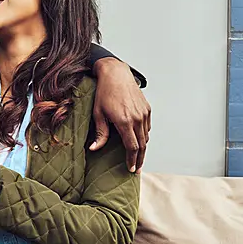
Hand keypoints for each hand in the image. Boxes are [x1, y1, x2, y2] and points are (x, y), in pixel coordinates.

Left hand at [90, 58, 150, 172]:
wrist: (116, 74)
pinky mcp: (147, 108)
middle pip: (142, 145)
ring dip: (143, 148)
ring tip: (138, 157)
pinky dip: (144, 135)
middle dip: (140, 158)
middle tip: (137, 168)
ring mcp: (144, 113)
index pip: (132, 147)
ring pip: (146, 136)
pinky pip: (147, 127)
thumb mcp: (98, 114)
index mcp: (125, 121)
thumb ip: (100, 133)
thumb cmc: (104, 93)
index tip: (131, 169)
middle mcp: (137, 118)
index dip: (132, 160)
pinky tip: (139, 140)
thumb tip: (94, 149)